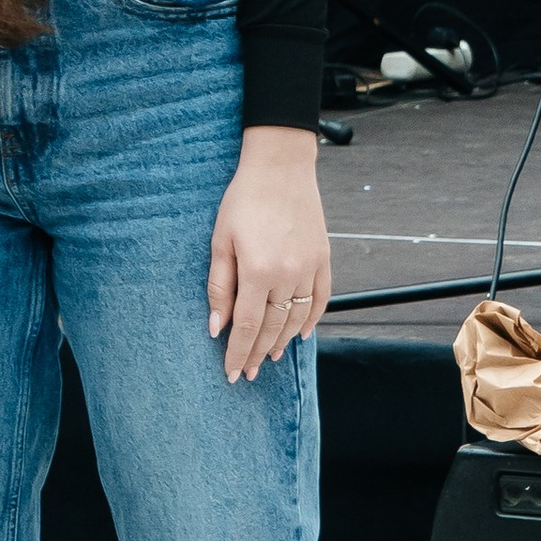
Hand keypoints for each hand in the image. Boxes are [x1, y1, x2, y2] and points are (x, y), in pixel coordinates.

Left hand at [206, 125, 331, 382]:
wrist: (281, 167)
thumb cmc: (243, 199)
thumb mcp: (221, 240)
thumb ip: (220, 286)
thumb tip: (216, 327)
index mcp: (258, 271)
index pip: (247, 326)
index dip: (238, 352)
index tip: (231, 373)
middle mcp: (288, 275)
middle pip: (273, 328)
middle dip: (257, 354)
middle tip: (248, 373)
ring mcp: (310, 268)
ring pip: (297, 318)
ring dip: (282, 342)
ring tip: (268, 358)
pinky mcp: (324, 259)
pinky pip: (321, 299)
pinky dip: (311, 320)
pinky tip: (300, 334)